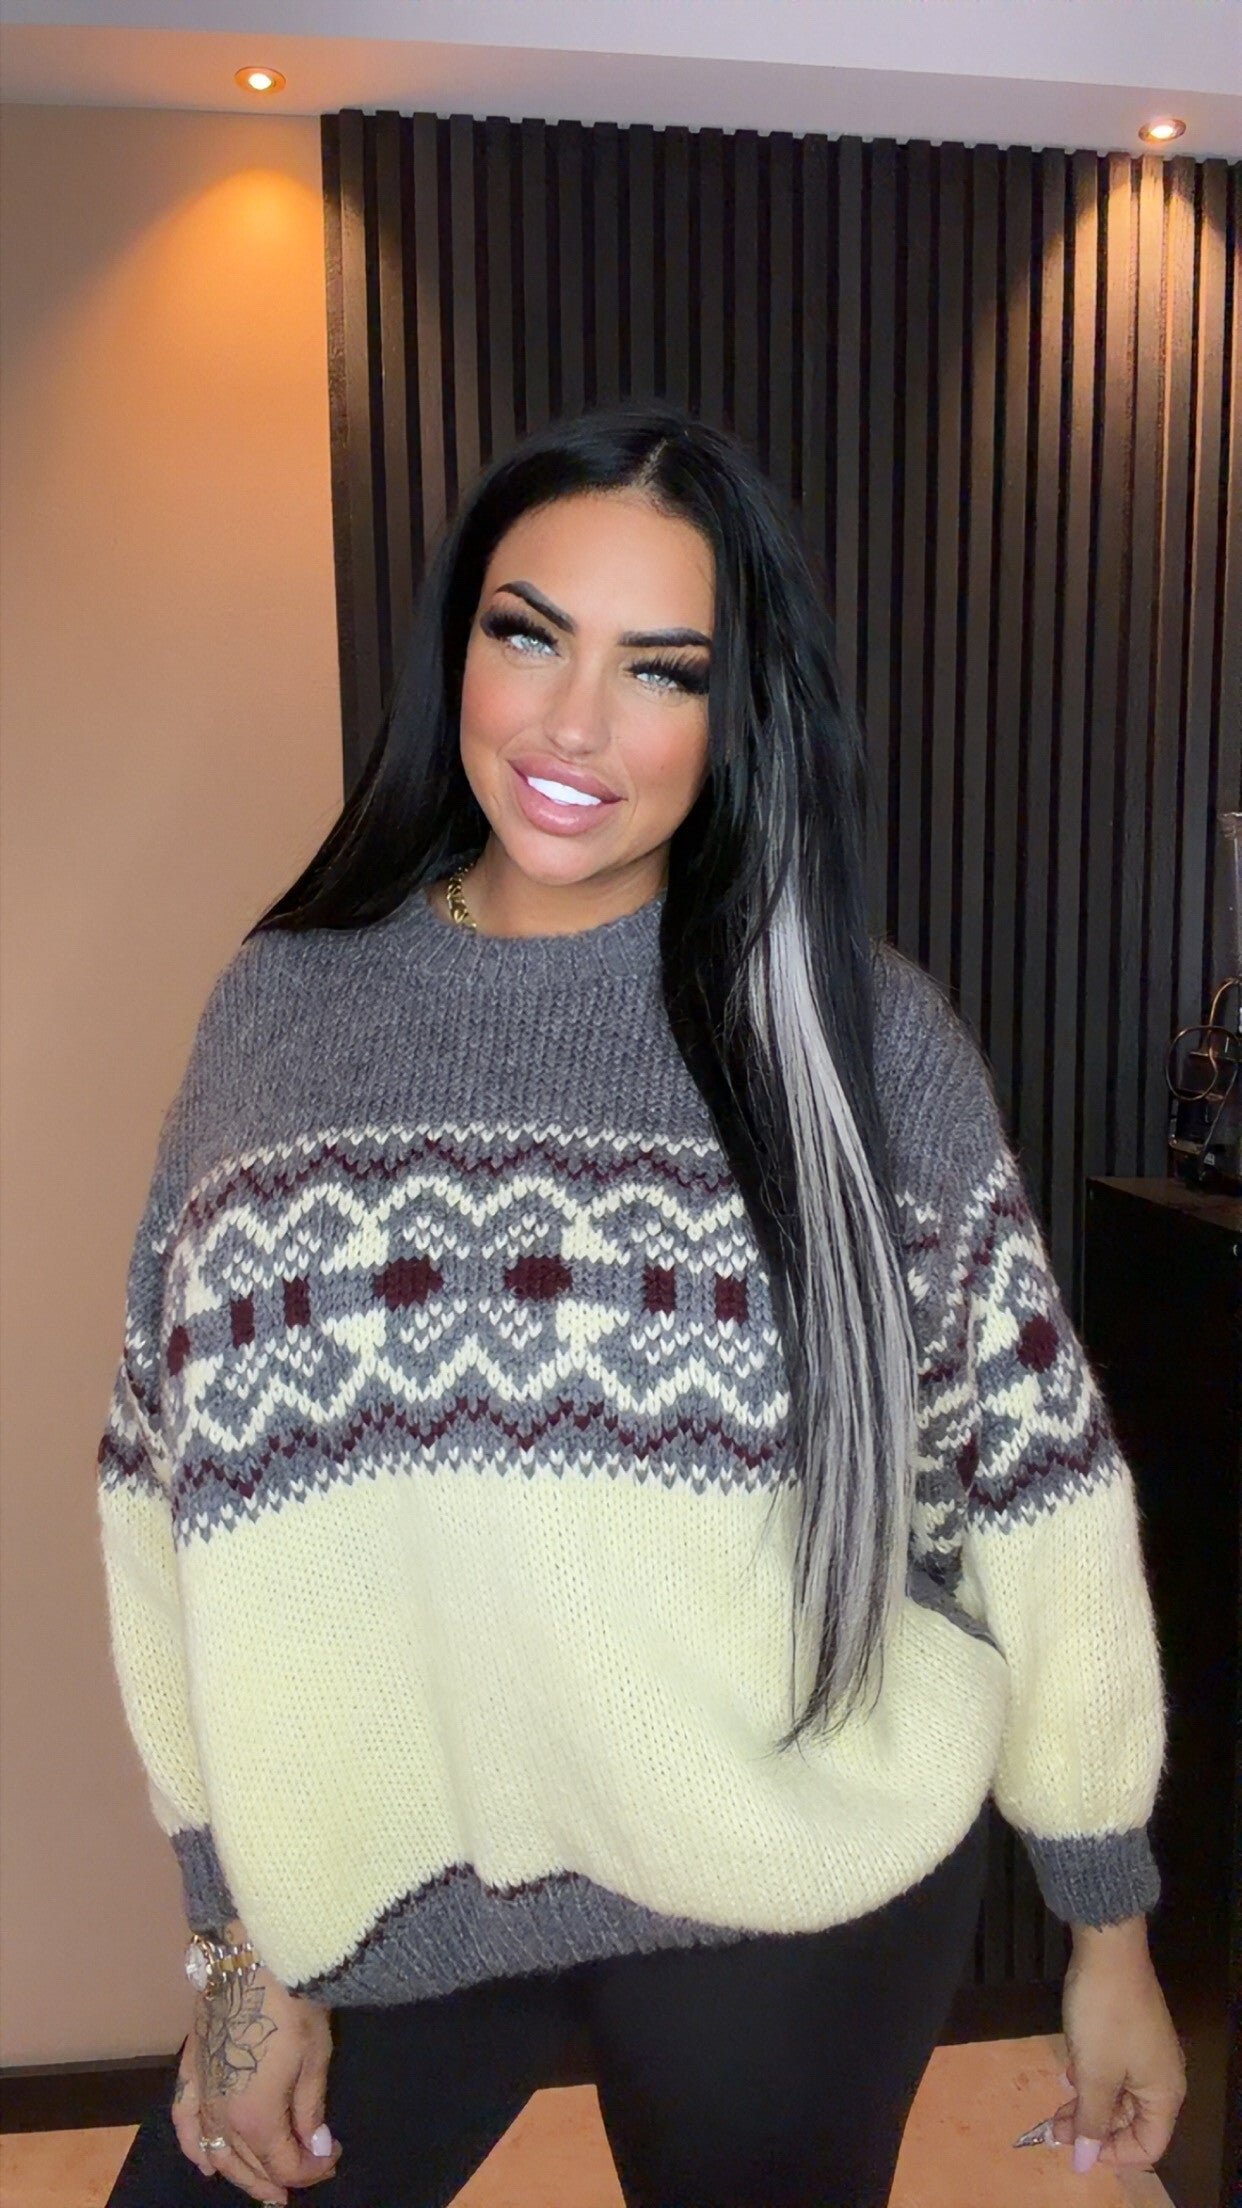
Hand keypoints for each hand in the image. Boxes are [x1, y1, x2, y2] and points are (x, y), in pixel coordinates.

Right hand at [170, 1934, 342, 2203]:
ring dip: (239, 2171)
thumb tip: (316, 2149)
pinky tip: (204, 2161)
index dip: (311, 2169)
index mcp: (254, 2118)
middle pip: (248, 2162)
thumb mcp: (315, 2056)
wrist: (251, 1948)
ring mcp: (199, 2091)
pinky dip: (193, 2144)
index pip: (283, 2162)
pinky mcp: (189, 2065)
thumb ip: (310, 2109)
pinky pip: (184, 2117)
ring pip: (215, 2150)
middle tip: (304, 2179)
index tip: (333, 2158)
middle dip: (278, 2176)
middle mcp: (219, 2115)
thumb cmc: (292, 1999)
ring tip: (262, 2185)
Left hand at [1054, 1916, 1184, 2173]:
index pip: (1148, 2146)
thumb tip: (1085, 2164)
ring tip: (1054, 2108)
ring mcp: (1146, 2052)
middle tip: (1053, 2128)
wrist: (1108, 1949)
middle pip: (1132, 2122)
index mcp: (1164, 2093)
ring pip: (1119, 2096)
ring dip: (1087, 2105)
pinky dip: (1091, 2079)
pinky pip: (1113, 2070)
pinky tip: (1067, 2076)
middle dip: (1093, 2129)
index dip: (1113, 2154)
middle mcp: (1162, 2077)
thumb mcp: (1095, 2074)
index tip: (1077, 2147)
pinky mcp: (1129, 2032)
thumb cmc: (1104, 2016)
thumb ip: (1092, 2121)